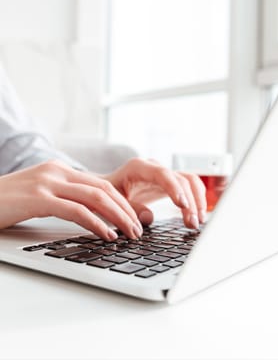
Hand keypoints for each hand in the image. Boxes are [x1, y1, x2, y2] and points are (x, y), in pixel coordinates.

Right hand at [0, 160, 143, 240]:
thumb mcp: (39, 194)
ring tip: (130, 234)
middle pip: (103, 188)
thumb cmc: (7, 203)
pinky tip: (107, 235)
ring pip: (96, 197)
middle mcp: (57, 172)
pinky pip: (76, 211)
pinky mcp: (39, 199)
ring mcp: (48, 183)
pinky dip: (97, 224)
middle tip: (138, 228)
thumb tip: (90, 213)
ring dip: (118, 217)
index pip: (99, 183)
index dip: (120, 201)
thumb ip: (63, 197)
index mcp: (59, 170)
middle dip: (125, 209)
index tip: (132, 218)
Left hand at [104, 158, 206, 228]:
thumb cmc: (109, 194)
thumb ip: (130, 208)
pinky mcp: (170, 182)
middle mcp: (154, 167)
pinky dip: (196, 199)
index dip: (174, 189)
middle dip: (189, 202)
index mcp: (138, 167)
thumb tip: (149, 217)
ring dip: (197, 200)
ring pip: (189, 181)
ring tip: (197, 222)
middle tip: (192, 223)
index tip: (183, 205)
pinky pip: (189, 186)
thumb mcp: (113, 202)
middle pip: (180, 179)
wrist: (107, 189)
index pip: (162, 174)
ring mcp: (164, 173)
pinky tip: (197, 216)